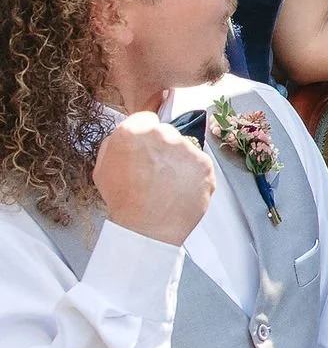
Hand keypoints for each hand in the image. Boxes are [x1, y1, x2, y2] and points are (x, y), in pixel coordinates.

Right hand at [93, 114, 213, 244]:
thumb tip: (126, 136)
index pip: (146, 119)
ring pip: (184, 148)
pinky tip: (179, 189)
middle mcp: (163, 134)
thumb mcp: (103, 168)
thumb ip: (114, 144)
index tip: (146, 147)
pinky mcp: (205, 164)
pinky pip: (199, 164)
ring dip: (178, 161)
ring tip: (167, 184)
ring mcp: (187, 149)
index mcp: (134, 131)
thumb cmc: (124, 202)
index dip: (145, 135)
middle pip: (167, 132)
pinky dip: (192, 175)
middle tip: (155, 171)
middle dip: (162, 148)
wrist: (147, 229)